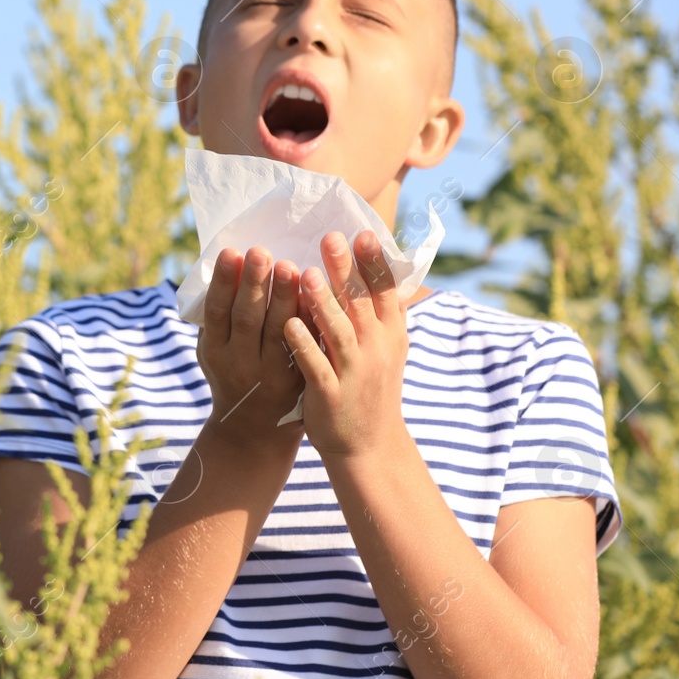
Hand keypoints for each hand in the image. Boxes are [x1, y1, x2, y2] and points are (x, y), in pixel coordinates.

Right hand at [197, 245, 306, 447]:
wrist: (254, 429)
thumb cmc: (232, 373)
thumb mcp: (214, 350)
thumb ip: (219, 316)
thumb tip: (227, 264)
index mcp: (214, 350)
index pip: (217, 311)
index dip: (224, 282)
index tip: (232, 251)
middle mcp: (240, 363)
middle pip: (247, 319)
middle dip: (255, 284)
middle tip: (262, 251)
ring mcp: (270, 373)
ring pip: (278, 331)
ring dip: (284, 298)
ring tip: (291, 266)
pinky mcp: (297, 378)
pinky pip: (304, 346)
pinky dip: (309, 320)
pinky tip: (317, 295)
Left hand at [282, 230, 410, 460]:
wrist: (369, 445)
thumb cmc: (371, 387)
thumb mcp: (388, 348)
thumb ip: (383, 312)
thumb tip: (386, 268)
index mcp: (391, 335)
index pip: (386, 292)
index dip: (374, 263)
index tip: (361, 233)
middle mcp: (376, 350)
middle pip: (361, 304)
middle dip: (346, 270)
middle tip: (329, 238)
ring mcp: (354, 372)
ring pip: (338, 331)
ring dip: (322, 302)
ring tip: (303, 273)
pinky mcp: (330, 393)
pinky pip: (316, 364)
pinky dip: (303, 344)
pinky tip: (288, 323)